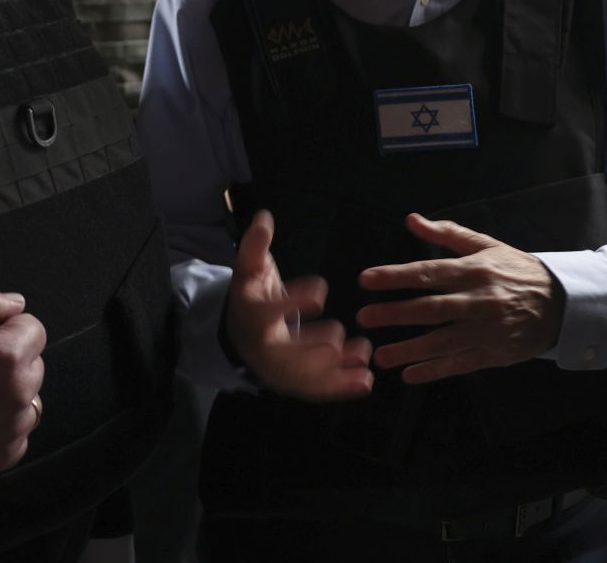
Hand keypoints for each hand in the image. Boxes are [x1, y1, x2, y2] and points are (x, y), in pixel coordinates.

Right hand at [0, 287, 45, 480]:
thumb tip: (18, 304)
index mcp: (8, 355)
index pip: (35, 330)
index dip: (7, 329)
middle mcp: (19, 393)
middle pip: (35, 365)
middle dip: (11, 361)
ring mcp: (13, 429)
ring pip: (29, 400)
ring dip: (10, 395)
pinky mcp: (4, 456)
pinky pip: (18, 433)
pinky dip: (1, 426)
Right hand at [224, 209, 372, 401]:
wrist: (239, 334)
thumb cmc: (252, 297)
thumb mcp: (248, 269)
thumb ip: (255, 246)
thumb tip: (264, 217)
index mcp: (252, 316)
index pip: (269, 311)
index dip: (293, 302)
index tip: (321, 290)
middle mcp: (264, 347)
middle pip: (286, 354)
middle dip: (312, 346)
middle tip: (338, 336)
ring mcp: (279, 369)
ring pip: (305, 376)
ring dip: (335, 369)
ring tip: (364, 353)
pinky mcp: (294, 383)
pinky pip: (317, 389)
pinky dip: (341, 387)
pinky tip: (366, 380)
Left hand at [356, 212, 563, 383]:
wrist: (562, 303)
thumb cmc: (516, 271)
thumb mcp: (486, 246)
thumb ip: (447, 234)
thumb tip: (412, 220)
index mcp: (474, 271)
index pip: (428, 272)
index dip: (395, 277)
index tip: (366, 280)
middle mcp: (478, 301)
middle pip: (431, 309)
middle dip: (394, 314)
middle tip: (364, 318)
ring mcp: (486, 330)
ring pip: (442, 341)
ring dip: (408, 349)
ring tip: (379, 356)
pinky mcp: (494, 353)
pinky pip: (459, 364)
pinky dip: (434, 370)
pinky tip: (410, 375)